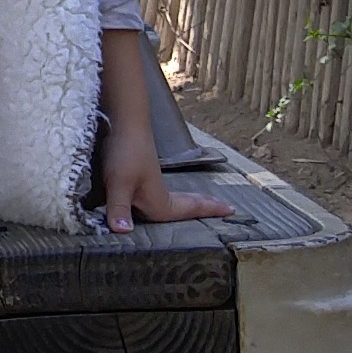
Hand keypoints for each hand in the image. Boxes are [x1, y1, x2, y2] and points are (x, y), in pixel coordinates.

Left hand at [101, 141, 236, 233]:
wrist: (124, 120)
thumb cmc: (125, 152)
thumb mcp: (119, 183)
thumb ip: (119, 208)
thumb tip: (122, 232)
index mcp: (159, 201)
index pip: (189, 210)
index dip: (209, 211)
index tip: (232, 210)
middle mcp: (158, 193)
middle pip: (187, 204)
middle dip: (204, 207)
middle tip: (225, 208)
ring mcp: (149, 182)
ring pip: (174, 198)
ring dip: (189, 202)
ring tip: (202, 204)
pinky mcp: (138, 174)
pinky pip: (159, 193)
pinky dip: (170, 197)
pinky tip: (160, 197)